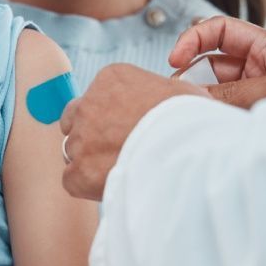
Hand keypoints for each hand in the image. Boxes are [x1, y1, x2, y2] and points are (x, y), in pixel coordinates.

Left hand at [60, 64, 207, 201]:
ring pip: (74, 151)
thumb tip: (172, 105)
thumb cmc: (192, 120)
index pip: (98, 96)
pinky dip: (87, 186)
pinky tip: (112, 187)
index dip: (112, 117)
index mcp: (111, 78)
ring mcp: (81, 138)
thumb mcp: (180, 91)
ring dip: (91, 161)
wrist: (186, 150)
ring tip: (122, 171)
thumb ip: (162, 94)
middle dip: (91, 135)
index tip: (128, 129)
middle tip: (117, 150)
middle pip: (76, 121)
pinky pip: (72, 180)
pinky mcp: (79, 171)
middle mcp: (88, 104)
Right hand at [168, 16, 265, 108]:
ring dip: (203, 98)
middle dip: (194, 76)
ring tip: (193, 112)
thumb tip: (192, 96)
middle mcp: (262, 68)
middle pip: (213, 62)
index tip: (175, 58)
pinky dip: (212, 115)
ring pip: (217, 89)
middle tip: (178, 94)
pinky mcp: (254, 114)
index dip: (194, 39)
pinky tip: (206, 123)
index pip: (221, 30)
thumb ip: (232, 93)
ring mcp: (257, 91)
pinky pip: (225, 109)